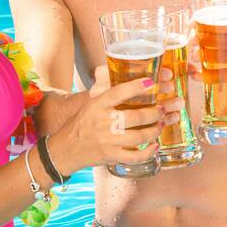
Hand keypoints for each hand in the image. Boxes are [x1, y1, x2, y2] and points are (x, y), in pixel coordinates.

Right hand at [51, 65, 174, 170]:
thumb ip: (104, 90)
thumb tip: (109, 69)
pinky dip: (149, 152)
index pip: (117, 92)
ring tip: (160, 125)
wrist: (65, 148)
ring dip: (155, 130)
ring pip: (139, 136)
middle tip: (162, 109)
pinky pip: (135, 156)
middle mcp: (102, 122)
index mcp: (97, 105)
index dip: (135, 87)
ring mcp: (107, 141)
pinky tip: (155, 145)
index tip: (150, 82)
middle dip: (154, 112)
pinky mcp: (110, 156)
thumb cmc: (82, 123)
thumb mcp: (90, 103)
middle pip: (135, 116)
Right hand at [185, 18, 226, 85]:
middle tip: (191, 48)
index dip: (203, 21)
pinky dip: (216, 78)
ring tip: (192, 66)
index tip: (192, 26)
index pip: (220, 19)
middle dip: (199, 43)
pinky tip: (201, 79)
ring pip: (218, 58)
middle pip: (214, 39)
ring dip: (204, 61)